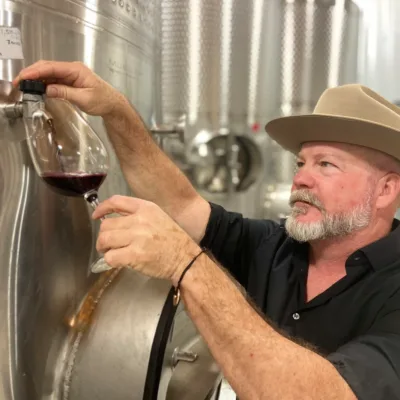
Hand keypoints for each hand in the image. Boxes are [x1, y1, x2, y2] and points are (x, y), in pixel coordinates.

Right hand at [13, 60, 127, 116]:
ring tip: (24, 86)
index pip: (52, 67)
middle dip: (32, 74)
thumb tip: (47, 89)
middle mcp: (72, 69)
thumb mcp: (84, 99)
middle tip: (18, 83)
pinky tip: (36, 88)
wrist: (113, 104)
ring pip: (49, 73)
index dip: (35, 72)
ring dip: (36, 79)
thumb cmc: (103, 101)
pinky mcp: (69, 82)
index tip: (23, 77)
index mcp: (76, 70)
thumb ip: (65, 93)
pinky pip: (53, 80)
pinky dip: (43, 83)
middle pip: (47, 67)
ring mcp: (70, 75)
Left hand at [92, 195, 200, 284]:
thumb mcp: (158, 217)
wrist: (185, 258)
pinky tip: (118, 261)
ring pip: (105, 239)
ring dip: (104, 248)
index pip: (116, 201)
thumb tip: (114, 216)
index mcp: (146, 208)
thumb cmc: (172, 240)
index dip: (102, 208)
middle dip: (104, 236)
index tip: (97, 215)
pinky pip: (110, 256)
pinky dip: (110, 260)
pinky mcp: (135, 255)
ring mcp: (137, 237)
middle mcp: (140, 220)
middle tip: (108, 243)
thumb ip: (138, 214)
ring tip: (112, 251)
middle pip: (106, 224)